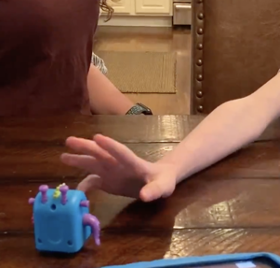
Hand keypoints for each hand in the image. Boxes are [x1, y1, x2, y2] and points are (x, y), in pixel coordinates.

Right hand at [60, 134, 176, 201]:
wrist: (159, 180)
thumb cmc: (163, 180)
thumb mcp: (163, 186)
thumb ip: (154, 190)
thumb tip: (144, 196)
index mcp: (134, 163)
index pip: (121, 152)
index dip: (110, 146)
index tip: (97, 137)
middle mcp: (119, 164)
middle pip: (101, 153)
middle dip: (86, 147)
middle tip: (69, 140)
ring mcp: (112, 171)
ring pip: (93, 163)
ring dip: (79, 160)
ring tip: (63, 155)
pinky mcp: (108, 181)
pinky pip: (93, 181)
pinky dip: (84, 185)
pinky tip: (75, 190)